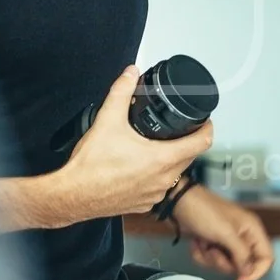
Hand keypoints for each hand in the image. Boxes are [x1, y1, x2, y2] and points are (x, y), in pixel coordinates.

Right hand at [62, 66, 213, 216]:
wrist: (72, 196)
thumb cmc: (90, 167)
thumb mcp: (107, 120)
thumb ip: (121, 92)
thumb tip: (130, 74)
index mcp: (162, 159)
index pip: (202, 142)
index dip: (207, 128)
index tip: (205, 121)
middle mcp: (163, 180)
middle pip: (189, 157)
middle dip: (187, 141)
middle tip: (178, 129)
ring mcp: (154, 195)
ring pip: (174, 174)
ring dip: (170, 159)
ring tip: (157, 146)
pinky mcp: (143, 205)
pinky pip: (158, 188)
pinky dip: (155, 176)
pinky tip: (139, 167)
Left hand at [171, 186, 274, 279]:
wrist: (179, 203)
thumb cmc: (204, 211)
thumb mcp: (226, 233)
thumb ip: (241, 254)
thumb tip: (248, 273)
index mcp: (252, 230)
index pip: (266, 258)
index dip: (256, 272)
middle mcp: (243, 237)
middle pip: (242, 266)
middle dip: (224, 263)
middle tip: (213, 250)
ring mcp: (227, 242)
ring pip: (225, 266)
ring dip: (210, 258)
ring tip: (203, 243)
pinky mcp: (213, 245)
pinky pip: (210, 262)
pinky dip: (201, 255)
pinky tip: (197, 243)